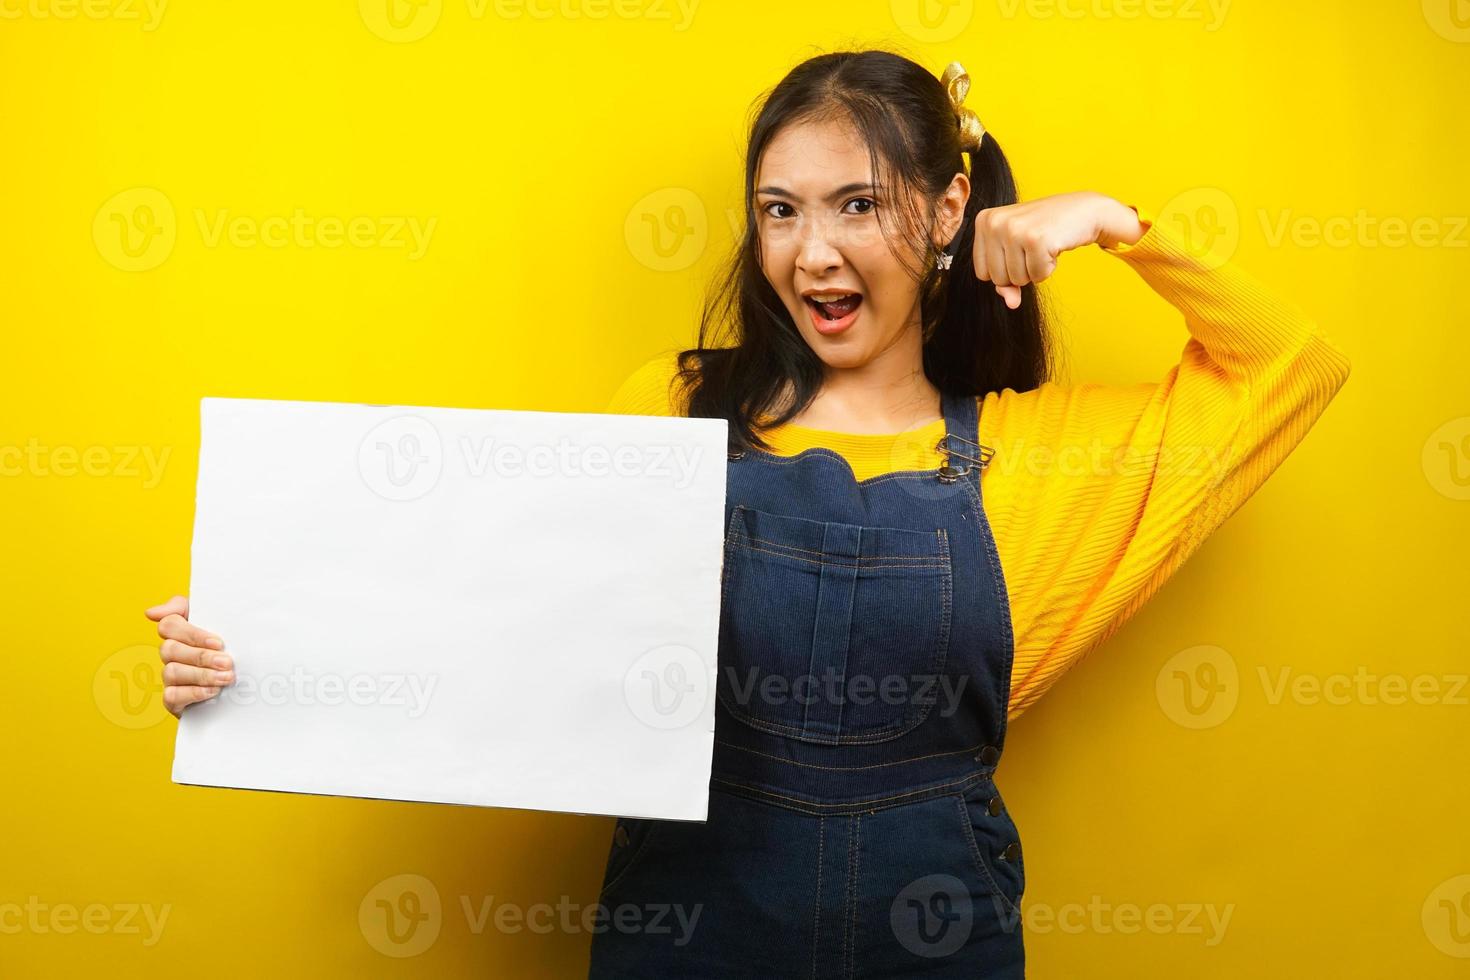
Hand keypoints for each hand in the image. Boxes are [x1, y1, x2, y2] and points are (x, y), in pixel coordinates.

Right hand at [144, 595, 232, 718]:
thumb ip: (187, 608)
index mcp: (179, 633)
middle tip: (227, 663)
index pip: (168, 625)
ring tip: (226, 678)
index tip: (218, 642)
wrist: (245, 685)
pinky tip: (213, 691)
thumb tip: (151, 613)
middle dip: (201, 656)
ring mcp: (170, 677)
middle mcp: (171, 654)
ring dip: (201, 675)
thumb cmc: (228, 648)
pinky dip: (194, 692)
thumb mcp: (218, 623)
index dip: (192, 634)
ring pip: (171, 671)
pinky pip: (171, 695)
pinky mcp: (173, 700)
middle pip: (170, 649)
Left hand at [971, 191, 1144, 308]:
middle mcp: (994, 222)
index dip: (1005, 270)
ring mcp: (1013, 229)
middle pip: (998, 279)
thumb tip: (1011, 304)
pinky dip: (1048, 267)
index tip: (1019, 249)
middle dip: (1020, 271)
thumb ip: (1006, 282)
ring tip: (1043, 244)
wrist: (1083, 211)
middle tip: (1034, 246)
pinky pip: (1037, 276)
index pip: (982, 273)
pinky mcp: (1035, 239)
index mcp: (983, 221)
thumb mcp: (1016, 254)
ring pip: (1017, 279)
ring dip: (1035, 269)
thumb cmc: (1045, 232)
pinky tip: (1053, 246)